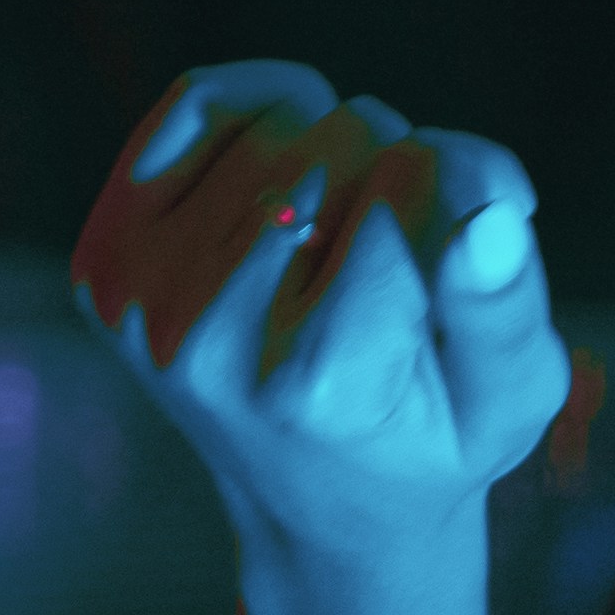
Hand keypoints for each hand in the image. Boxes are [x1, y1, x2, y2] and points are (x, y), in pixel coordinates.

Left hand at [72, 63, 578, 586]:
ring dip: (340, 145)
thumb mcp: (507, 400)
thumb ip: (504, 308)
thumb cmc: (429, 440)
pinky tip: (296, 172)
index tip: (491, 225)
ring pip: (284, 113)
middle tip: (409, 251)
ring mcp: (144, 299)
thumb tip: (491, 215)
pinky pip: (201, 103)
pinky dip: (264, 108)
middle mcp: (213, 340)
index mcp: (320, 379)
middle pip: (346, 138)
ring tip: (353, 229)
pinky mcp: (107, 263)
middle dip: (404, 168)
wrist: (316, 511)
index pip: (414, 185)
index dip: (471, 187)